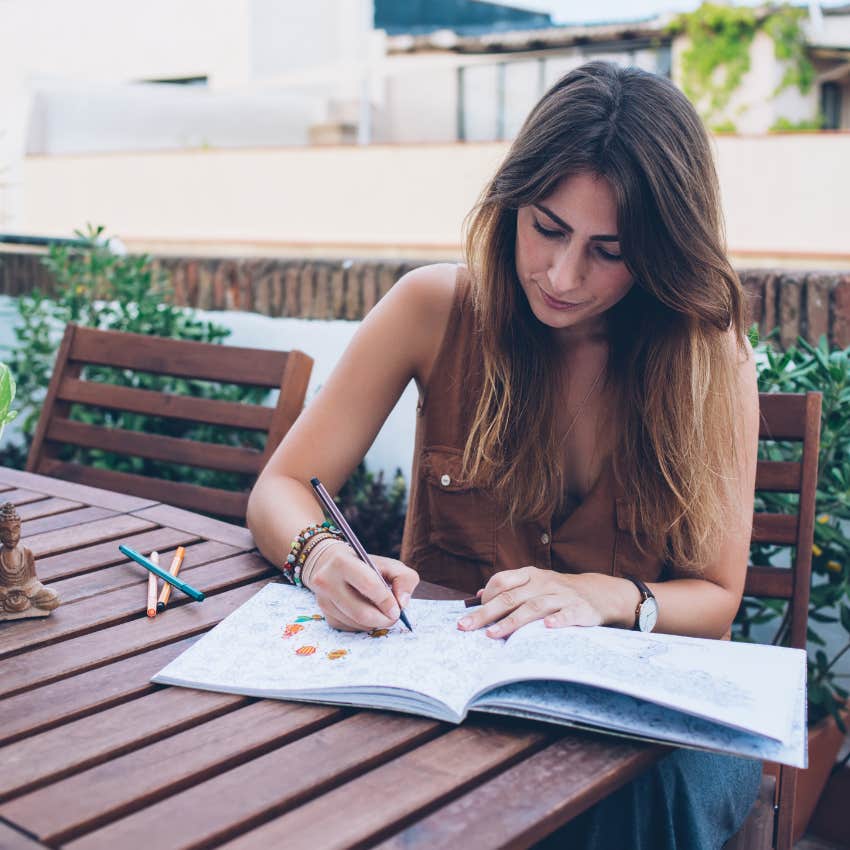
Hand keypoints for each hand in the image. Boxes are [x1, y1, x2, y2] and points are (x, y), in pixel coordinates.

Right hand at [305, 541, 418, 631]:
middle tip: (394, 617)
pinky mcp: (326, 616)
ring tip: (381, 611)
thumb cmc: (365, 564)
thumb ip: (404, 579)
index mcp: (341, 562)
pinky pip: (351, 628)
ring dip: (375, 623)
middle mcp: (326, 581)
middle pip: (361, 612)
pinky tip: (367, 612)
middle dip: (383, 619)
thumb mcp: (388, 564)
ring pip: (357, 623)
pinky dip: (365, 625)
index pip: (369, 586)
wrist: (332, 565)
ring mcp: (323, 600)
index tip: (397, 608)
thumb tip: (402, 603)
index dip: (386, 601)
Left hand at [456, 567, 635, 637]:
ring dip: (512, 621)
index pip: (501, 581)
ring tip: (493, 634)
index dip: (485, 598)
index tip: (470, 616)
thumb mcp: (532, 584)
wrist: (597, 593)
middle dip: (486, 613)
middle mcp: (543, 583)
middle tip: (465, 627)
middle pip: (510, 597)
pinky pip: (567, 615)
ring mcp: (561, 595)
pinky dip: (557, 621)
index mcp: (529, 575)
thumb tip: (478, 595)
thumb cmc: (556, 592)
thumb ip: (507, 588)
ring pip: (534, 607)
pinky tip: (546, 629)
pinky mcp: (579, 609)